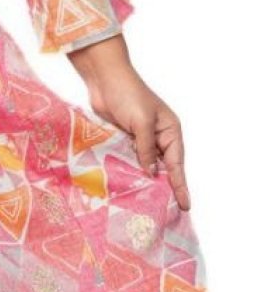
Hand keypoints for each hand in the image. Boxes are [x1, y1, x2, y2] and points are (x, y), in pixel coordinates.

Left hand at [72, 49, 191, 211]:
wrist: (105, 79)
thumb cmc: (128, 95)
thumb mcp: (141, 123)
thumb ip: (146, 149)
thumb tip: (151, 172)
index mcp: (170, 131)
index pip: (177, 164)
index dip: (180, 186)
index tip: (185, 205)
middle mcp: (158, 136)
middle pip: (164, 168)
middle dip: (166, 188)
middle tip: (169, 213)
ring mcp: (141, 138)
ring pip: (147, 165)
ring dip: (147, 182)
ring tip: (149, 205)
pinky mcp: (124, 138)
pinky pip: (130, 160)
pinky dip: (130, 172)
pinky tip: (129, 187)